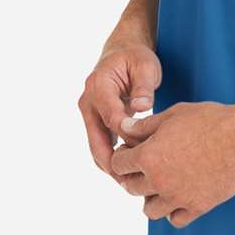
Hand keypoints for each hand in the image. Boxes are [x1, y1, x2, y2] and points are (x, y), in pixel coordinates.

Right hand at [78, 40, 161, 182]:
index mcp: (99, 86)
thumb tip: (141, 106)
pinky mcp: (94, 121)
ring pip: (96, 147)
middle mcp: (88, 102)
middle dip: (112, 163)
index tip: (143, 151)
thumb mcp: (145, 65)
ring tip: (130, 182)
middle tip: (130, 181)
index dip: (126, 136)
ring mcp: (89, 113)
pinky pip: (100, 144)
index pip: (111, 118)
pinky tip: (128, 171)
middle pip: (96, 140)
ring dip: (110, 166)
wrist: (122, 52)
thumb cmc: (135, 57)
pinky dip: (111, 159)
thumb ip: (143, 86)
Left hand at [110, 100, 234, 226]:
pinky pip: (175, 220)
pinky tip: (179, 196)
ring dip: (151, 198)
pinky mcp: (198, 207)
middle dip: (134, 176)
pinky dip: (173, 211)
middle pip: (131, 188)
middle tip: (146, 166)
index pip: (119, 164)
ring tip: (162, 184)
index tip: (131, 151)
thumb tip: (124, 129)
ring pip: (150, 210)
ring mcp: (178, 197)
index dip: (122, 156)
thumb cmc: (210, 120)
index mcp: (149, 156)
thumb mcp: (174, 114)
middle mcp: (159, 181)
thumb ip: (145, 125)